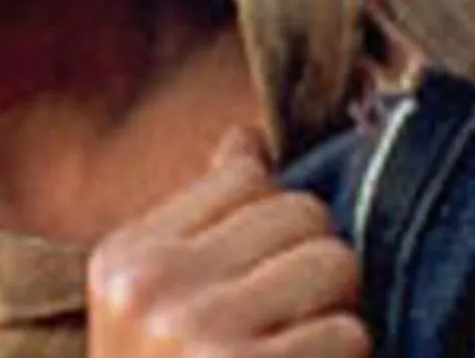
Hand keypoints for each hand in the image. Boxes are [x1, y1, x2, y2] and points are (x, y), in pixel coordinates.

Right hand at [87, 127, 370, 357]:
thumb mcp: (150, 309)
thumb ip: (200, 222)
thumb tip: (247, 138)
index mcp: (124, 259)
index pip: (245, 175)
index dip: (273, 228)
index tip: (253, 288)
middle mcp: (152, 287)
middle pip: (302, 211)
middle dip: (311, 266)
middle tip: (285, 326)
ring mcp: (202, 332)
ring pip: (336, 262)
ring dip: (334, 315)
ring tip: (294, 352)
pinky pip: (350, 333)